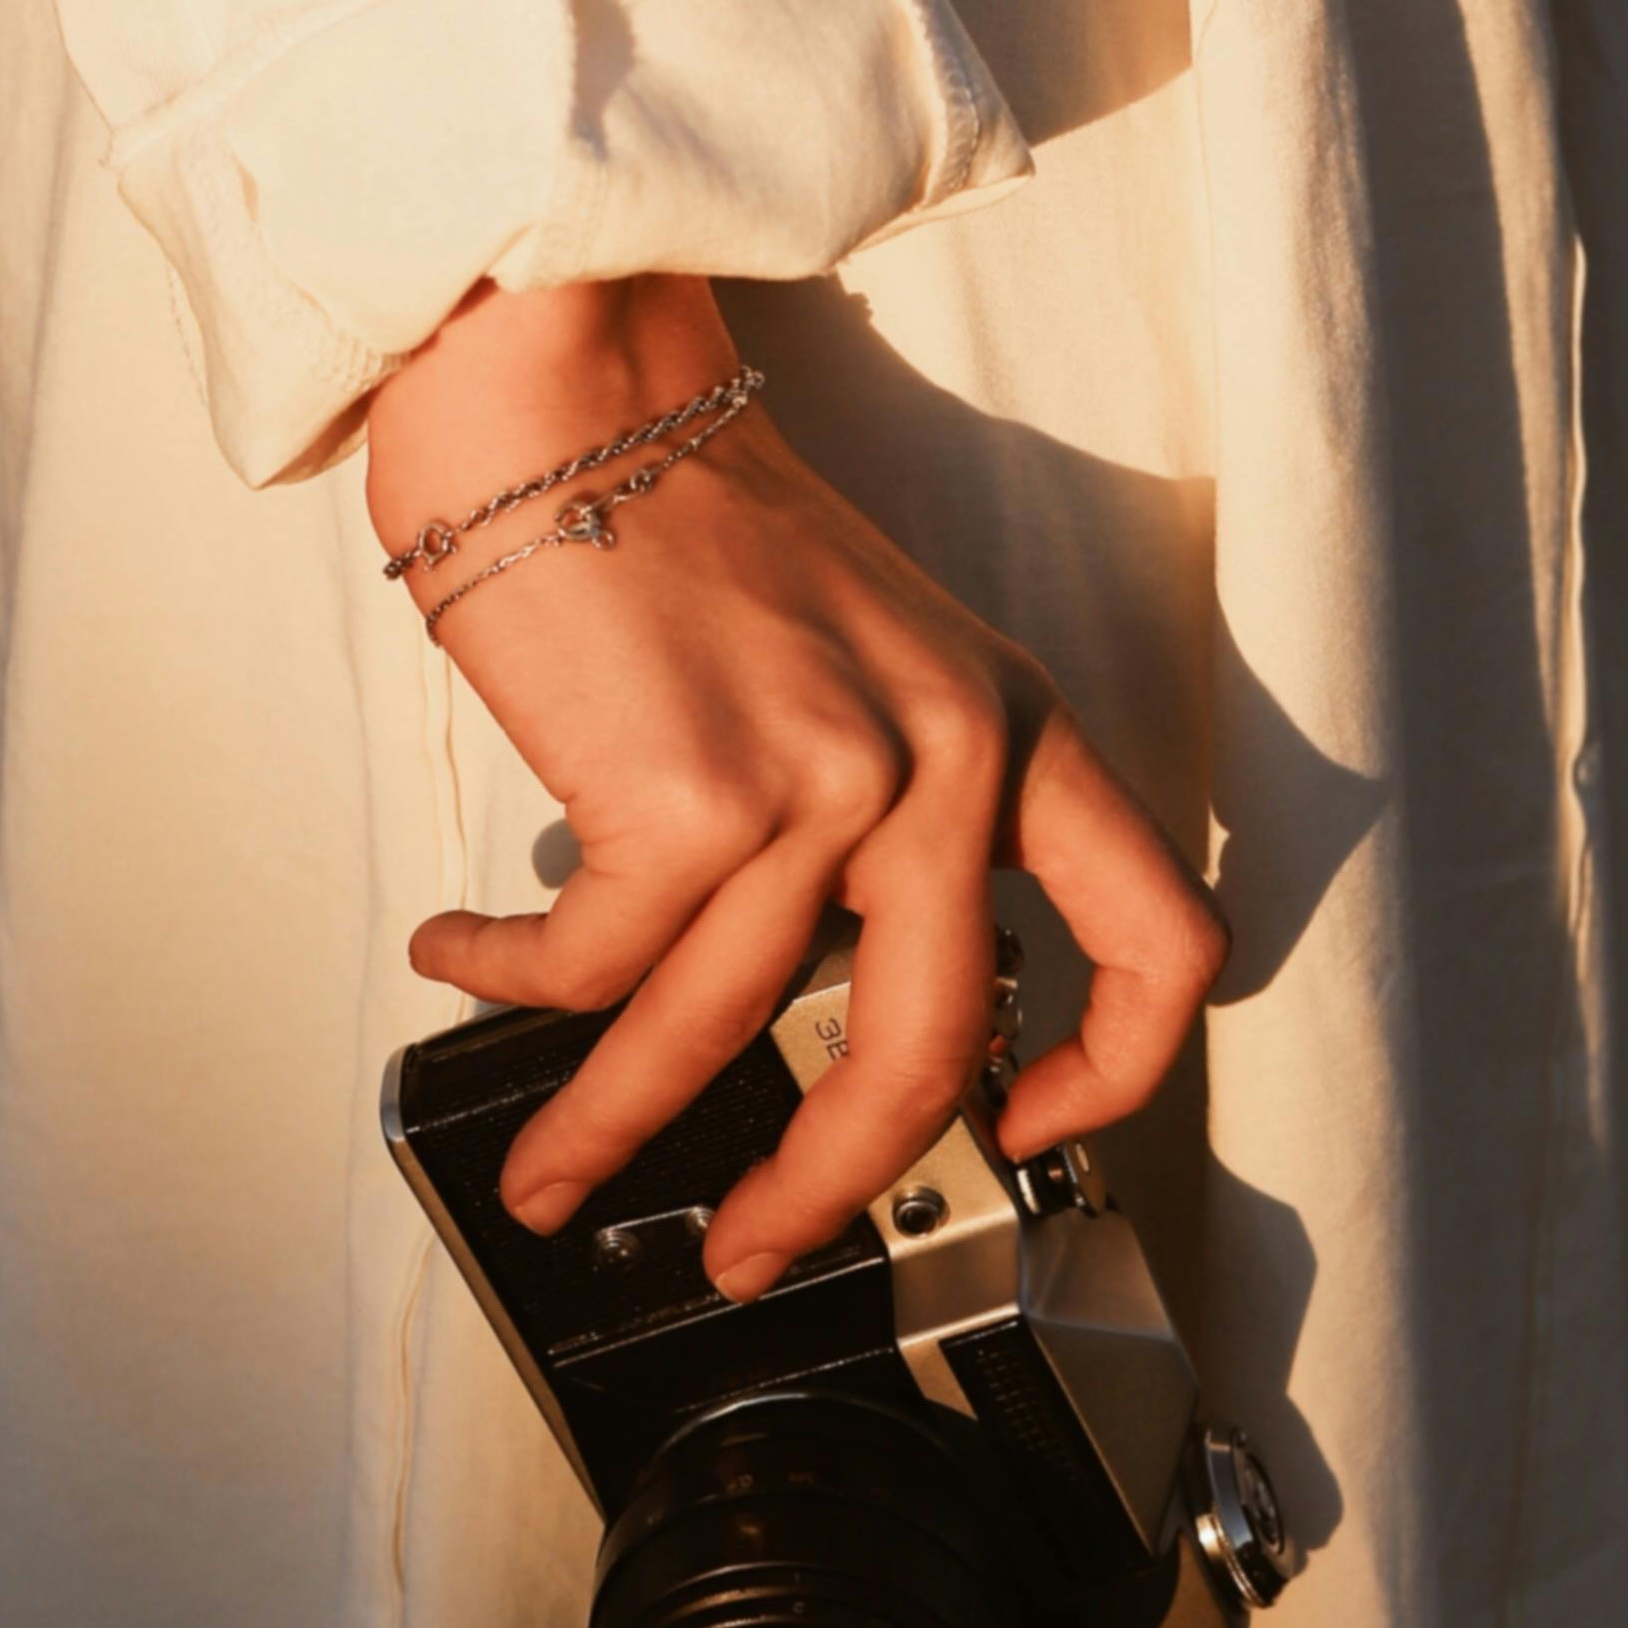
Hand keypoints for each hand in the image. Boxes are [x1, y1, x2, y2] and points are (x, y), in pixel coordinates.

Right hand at [370, 269, 1226, 1298]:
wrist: (565, 385)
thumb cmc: (676, 517)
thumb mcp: (856, 655)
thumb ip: (879, 804)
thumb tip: (814, 987)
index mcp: (1006, 726)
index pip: (1160, 934)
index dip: (1118, 1068)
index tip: (1031, 1126)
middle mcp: (943, 754)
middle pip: (931, 1050)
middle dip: (828, 1188)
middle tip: (756, 1241)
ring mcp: (824, 776)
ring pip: (720, 1033)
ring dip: (605, 1128)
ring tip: (548, 1167)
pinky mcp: (691, 795)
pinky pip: (592, 968)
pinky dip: (510, 983)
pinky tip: (467, 956)